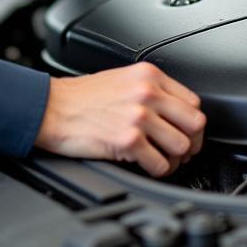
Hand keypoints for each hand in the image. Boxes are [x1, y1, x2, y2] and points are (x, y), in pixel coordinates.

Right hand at [34, 62, 204, 176]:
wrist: (51, 108)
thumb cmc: (80, 96)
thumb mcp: (121, 79)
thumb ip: (149, 89)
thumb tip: (173, 111)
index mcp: (148, 76)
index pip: (192, 101)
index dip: (191, 122)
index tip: (186, 131)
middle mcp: (147, 93)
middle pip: (195, 123)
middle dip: (192, 141)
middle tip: (181, 150)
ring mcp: (139, 117)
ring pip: (182, 146)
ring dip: (175, 159)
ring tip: (163, 160)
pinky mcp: (128, 141)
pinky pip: (161, 165)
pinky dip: (158, 170)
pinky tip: (148, 166)